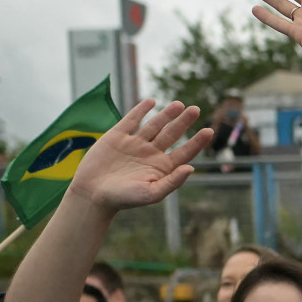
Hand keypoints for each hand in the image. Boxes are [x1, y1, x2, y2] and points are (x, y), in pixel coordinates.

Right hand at [68, 99, 211, 212]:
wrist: (92, 194)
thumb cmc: (123, 199)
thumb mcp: (151, 194)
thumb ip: (172, 182)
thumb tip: (191, 168)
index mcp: (162, 167)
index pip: (185, 152)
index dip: (197, 142)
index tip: (209, 130)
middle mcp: (151, 153)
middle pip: (172, 134)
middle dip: (184, 122)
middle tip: (196, 109)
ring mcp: (134, 144)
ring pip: (154, 125)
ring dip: (167, 114)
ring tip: (179, 104)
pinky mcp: (117, 136)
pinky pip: (131, 120)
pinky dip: (141, 110)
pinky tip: (151, 102)